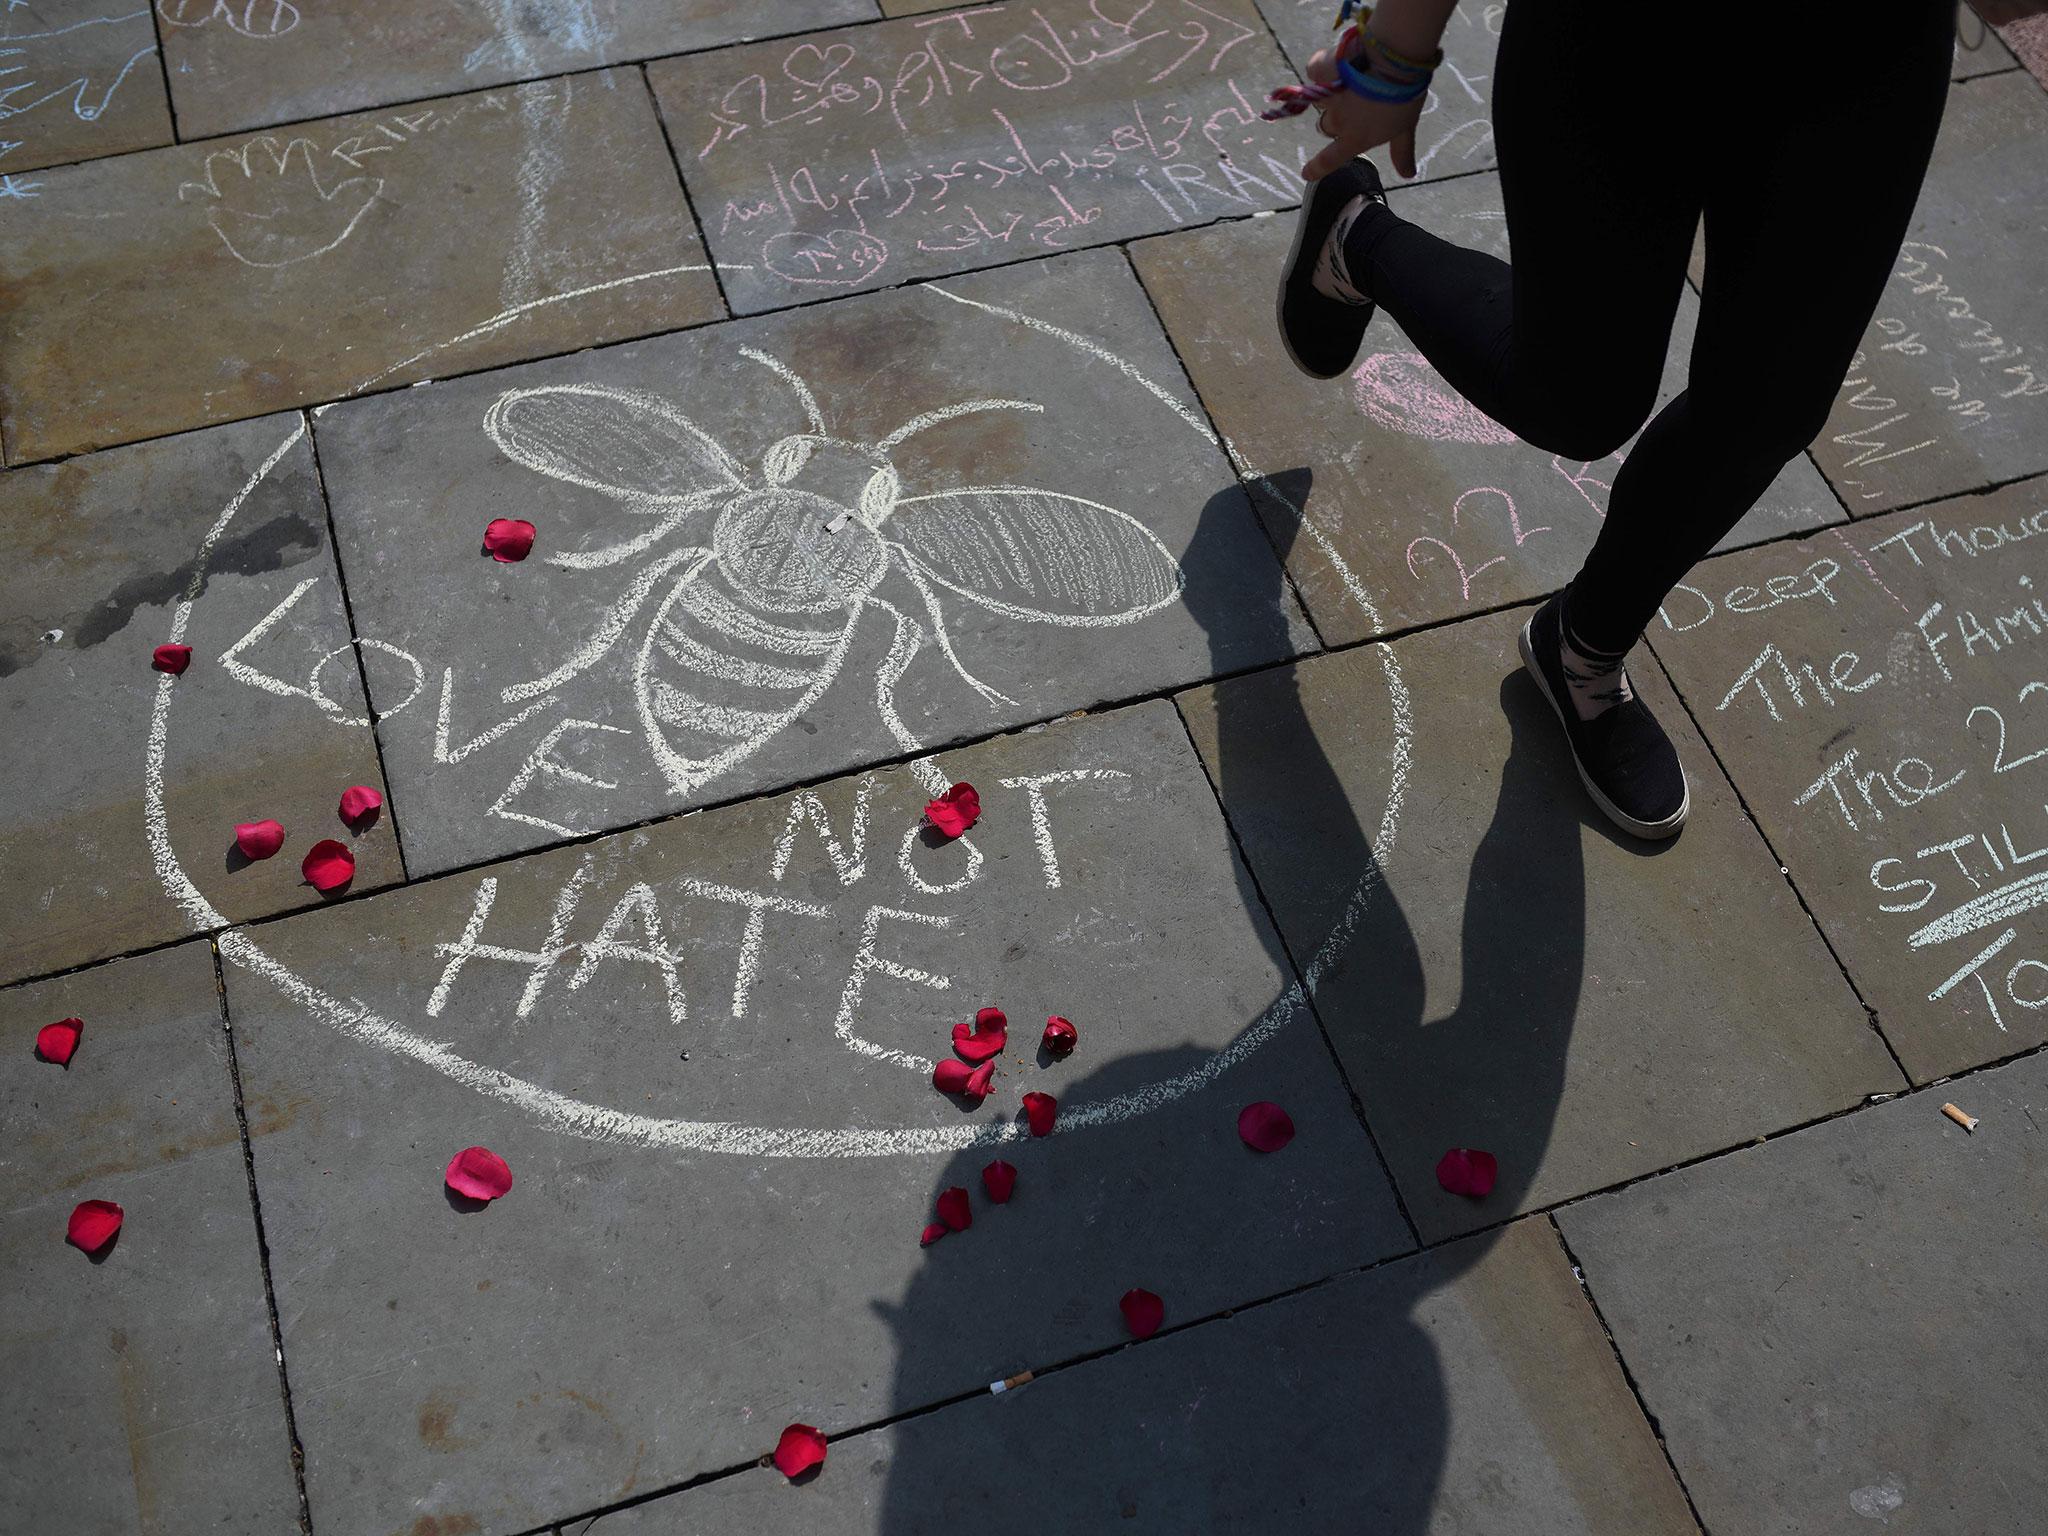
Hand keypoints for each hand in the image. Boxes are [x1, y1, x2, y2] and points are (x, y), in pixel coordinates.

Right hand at [1300, 46, 1426, 182]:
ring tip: (1353, 75)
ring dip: (1331, 90)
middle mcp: (1338, 122)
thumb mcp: (1405, 127)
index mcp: (1355, 139)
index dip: (1316, 168)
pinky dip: (1325, 66)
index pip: (1329, 160)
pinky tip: (1340, 58)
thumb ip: (1402, 151)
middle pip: (1327, 125)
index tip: (1306, 173)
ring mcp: (1326, 98)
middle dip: (1336, 117)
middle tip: (1355, 101)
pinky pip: (1316, 71)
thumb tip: (1408, 175)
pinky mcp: (1320, 73)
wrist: (1394, 58)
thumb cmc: (1403, 96)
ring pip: (1321, 98)